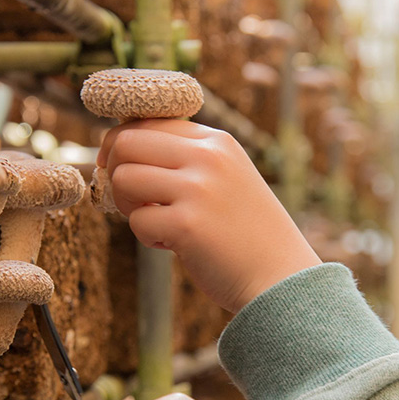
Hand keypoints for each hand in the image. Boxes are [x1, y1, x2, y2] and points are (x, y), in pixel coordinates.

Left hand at [97, 119, 321, 312]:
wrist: (283, 277)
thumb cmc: (249, 232)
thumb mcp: (228, 178)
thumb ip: (188, 158)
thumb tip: (120, 148)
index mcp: (217, 141)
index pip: (148, 122)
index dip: (122, 145)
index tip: (120, 169)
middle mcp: (208, 157)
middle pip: (126, 142)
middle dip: (115, 171)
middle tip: (132, 200)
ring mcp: (198, 190)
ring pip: (124, 179)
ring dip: (129, 206)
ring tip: (156, 223)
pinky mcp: (187, 225)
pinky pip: (137, 222)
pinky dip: (148, 238)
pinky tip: (175, 245)